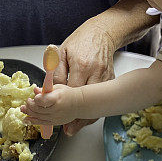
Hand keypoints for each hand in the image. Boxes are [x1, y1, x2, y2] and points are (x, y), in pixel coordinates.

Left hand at [20, 84, 81, 126]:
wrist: (79, 104)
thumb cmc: (68, 94)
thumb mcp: (57, 88)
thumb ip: (45, 90)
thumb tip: (35, 90)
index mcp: (57, 98)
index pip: (43, 100)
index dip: (37, 99)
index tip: (34, 96)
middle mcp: (56, 109)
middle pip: (38, 109)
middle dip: (30, 105)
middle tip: (28, 100)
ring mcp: (55, 117)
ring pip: (38, 116)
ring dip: (29, 112)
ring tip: (24, 108)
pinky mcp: (54, 122)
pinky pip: (41, 123)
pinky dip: (32, 121)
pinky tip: (26, 119)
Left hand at [53, 21, 115, 135]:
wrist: (102, 32)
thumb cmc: (81, 40)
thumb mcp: (62, 52)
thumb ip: (56, 72)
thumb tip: (50, 90)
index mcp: (82, 65)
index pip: (72, 91)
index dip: (64, 104)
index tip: (55, 112)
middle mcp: (96, 73)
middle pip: (87, 101)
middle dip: (76, 116)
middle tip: (67, 129)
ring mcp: (106, 77)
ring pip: (97, 103)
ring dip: (86, 116)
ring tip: (76, 127)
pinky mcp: (111, 79)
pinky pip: (103, 99)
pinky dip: (95, 108)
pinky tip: (87, 116)